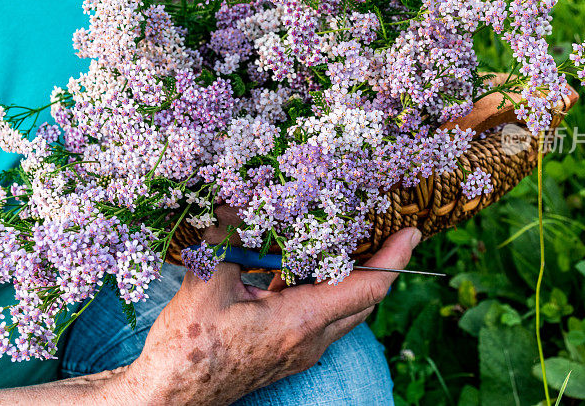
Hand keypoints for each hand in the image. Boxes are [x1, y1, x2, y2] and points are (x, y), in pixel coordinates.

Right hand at [117, 227, 421, 404]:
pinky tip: (292, 269)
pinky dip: (321, 291)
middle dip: (377, 263)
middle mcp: (311, 340)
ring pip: (344, 310)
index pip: (368, 286)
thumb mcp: (207, 283)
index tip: (412, 231)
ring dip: (346, 277)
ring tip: (335, 239)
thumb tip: (239, 198)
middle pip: (363, 298)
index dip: (395, 257)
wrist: (172, 396)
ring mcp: (302, 351)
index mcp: (299, 321)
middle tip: (377, 226)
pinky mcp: (290, 354)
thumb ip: (231, 237)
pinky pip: (322, 319)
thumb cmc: (188, 348)